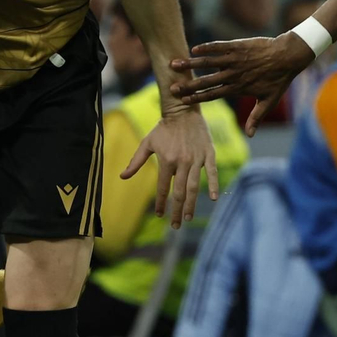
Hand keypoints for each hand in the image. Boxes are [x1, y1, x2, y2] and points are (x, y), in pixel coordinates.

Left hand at [123, 107, 220, 227]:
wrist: (183, 110)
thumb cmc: (163, 128)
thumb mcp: (147, 143)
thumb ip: (136, 161)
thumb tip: (122, 176)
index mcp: (167, 161)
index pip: (163, 188)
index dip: (161, 203)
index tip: (160, 215)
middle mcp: (182, 162)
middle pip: (179, 192)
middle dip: (177, 211)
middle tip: (175, 226)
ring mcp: (196, 159)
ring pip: (194, 186)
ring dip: (191, 204)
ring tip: (188, 218)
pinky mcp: (209, 154)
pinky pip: (212, 172)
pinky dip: (214, 185)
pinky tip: (213, 198)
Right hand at [169, 33, 313, 135]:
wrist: (288, 56)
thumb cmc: (278, 80)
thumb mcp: (268, 101)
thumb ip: (256, 118)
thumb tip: (250, 136)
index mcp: (238, 88)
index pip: (213, 94)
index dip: (197, 97)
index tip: (182, 100)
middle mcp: (233, 74)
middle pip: (206, 80)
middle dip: (188, 85)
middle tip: (172, 87)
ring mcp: (235, 60)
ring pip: (209, 63)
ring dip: (191, 64)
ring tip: (175, 64)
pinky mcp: (238, 46)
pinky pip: (219, 47)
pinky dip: (206, 48)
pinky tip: (194, 49)